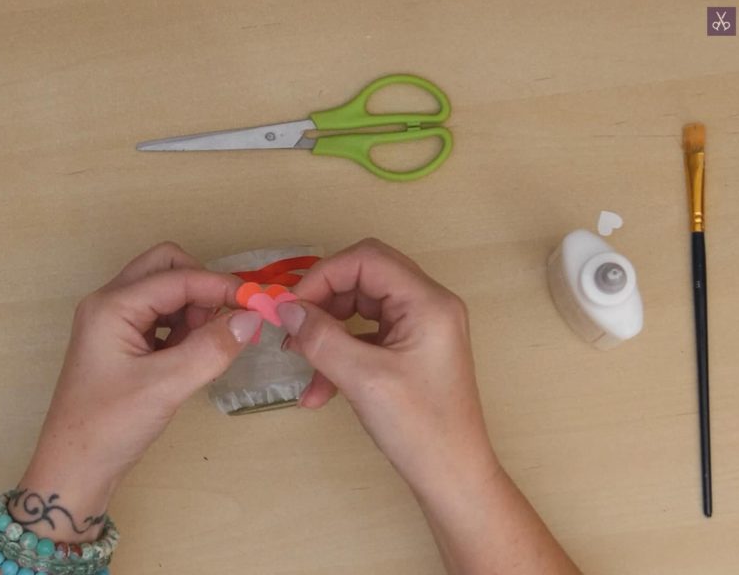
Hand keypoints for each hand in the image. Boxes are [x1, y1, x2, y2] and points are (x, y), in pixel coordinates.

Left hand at [15, 242, 260, 539]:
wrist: (74, 469)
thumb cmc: (109, 427)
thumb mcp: (165, 386)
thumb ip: (211, 348)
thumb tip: (251, 317)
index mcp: (112, 306)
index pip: (177, 277)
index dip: (219, 286)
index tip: (258, 304)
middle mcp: (110, 304)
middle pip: (165, 268)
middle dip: (202, 286)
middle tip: (226, 320)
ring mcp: (114, 323)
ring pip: (164, 291)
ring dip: (194, 307)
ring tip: (209, 345)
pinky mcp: (123, 343)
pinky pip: (161, 317)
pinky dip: (184, 326)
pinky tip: (195, 354)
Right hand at [276, 238, 497, 492]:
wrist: (453, 478)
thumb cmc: (420, 428)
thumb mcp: (363, 379)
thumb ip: (321, 337)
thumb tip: (285, 309)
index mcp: (428, 302)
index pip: (367, 260)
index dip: (323, 275)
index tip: (291, 306)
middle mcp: (427, 306)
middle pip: (363, 278)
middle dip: (322, 301)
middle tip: (291, 327)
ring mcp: (419, 329)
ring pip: (359, 309)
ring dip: (326, 331)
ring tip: (298, 358)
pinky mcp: (409, 351)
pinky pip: (365, 338)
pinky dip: (338, 355)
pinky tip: (316, 391)